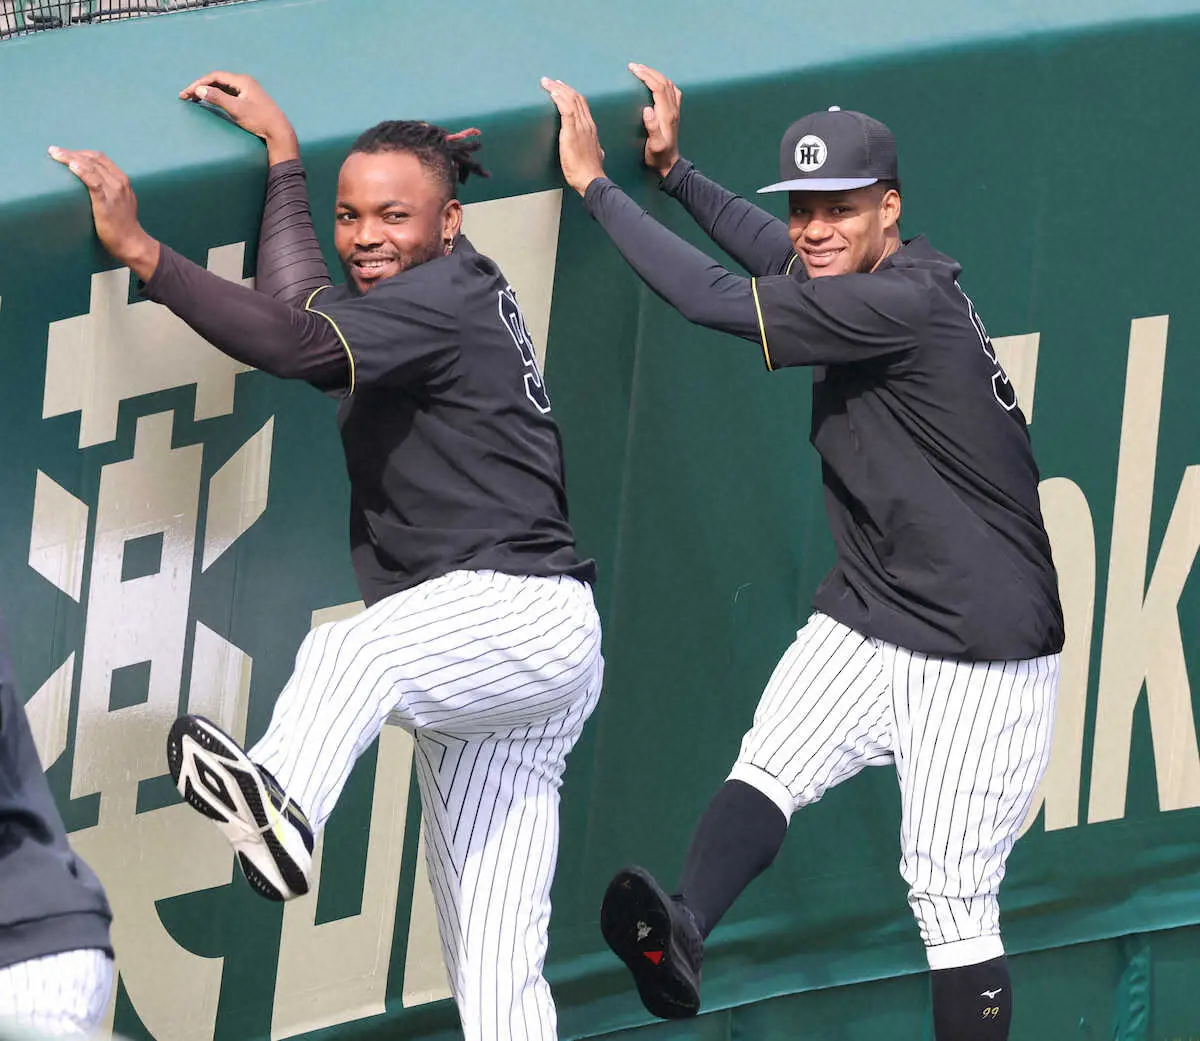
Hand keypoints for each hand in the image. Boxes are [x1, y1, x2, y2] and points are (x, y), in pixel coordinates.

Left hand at [48, 147, 159, 279]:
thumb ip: (109, 189)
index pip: (99, 158)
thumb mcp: (120, 201)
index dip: (81, 152)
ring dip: (70, 158)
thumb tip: (87, 183)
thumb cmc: (123, 225)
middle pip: (93, 159)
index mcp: (122, 180)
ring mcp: (114, 192)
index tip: (65, 153)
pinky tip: (71, 166)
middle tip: (54, 151)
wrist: (131, 243)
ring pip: (91, 167)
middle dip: (71, 152)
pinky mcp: (107, 203)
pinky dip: (82, 172)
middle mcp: (119, 182)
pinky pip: (93, 182)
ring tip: (55, 154)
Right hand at [180, 71, 298, 163]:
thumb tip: (199, 90)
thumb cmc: (259, 120)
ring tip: (195, 99)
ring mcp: (248, 91)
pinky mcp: (249, 100)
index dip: (198, 84)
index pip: (214, 77)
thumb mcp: (236, 109)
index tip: (186, 93)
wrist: (279, 132)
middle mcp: (245, 82)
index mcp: (242, 81)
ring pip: (223, 87)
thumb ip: (217, 98)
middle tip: (186, 96)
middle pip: (218, 81)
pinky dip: (217, 97)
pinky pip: (229, 94)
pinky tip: (211, 102)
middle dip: (201, 87)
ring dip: (208, 92)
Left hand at [540, 77, 606, 196]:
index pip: (582, 104)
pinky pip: (566, 110)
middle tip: (550, 81)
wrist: (592, 180)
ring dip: (557, 89)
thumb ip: (596, 150)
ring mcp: (580, 127)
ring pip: (570, 100)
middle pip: (575, 98)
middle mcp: (587, 124)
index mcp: (591, 128)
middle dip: (562, 87)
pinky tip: (552, 93)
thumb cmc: (590, 172)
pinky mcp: (572, 133)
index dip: (571, 93)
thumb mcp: (596, 156)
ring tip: (546, 83)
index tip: (562, 87)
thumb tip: (599, 151)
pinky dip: (559, 99)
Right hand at [629, 63, 680, 178]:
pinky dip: (663, 81)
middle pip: (663, 82)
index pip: (658, 87)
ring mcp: (675, 110)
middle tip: (633, 66)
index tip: (634, 70)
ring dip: (655, 74)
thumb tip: (647, 109)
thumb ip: (652, 127)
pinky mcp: (674, 113)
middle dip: (648, 71)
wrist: (670, 164)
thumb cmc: (658, 156)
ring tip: (642, 70)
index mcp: (667, 115)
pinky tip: (657, 81)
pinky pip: (672, 91)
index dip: (646, 76)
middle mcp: (673, 109)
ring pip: (668, 84)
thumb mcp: (654, 145)